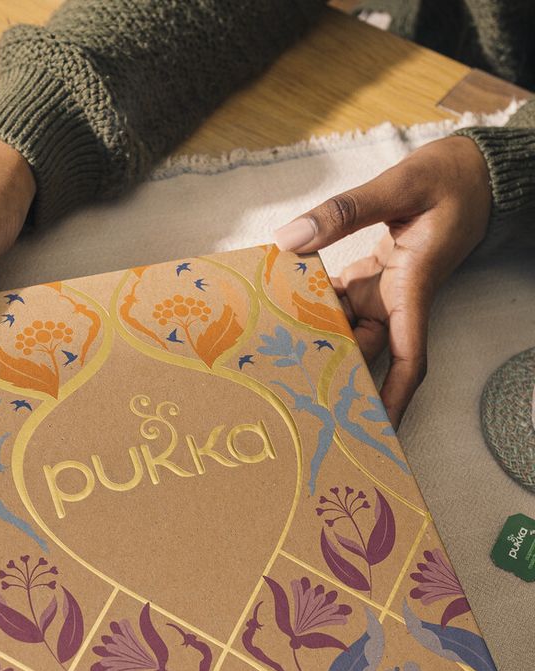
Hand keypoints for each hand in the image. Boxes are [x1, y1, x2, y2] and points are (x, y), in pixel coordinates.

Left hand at [274, 135, 491, 426]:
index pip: (408, 358)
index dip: (392, 399)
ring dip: (310, 333)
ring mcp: (383, 291)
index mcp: (414, 289)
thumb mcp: (402, 184)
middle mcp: (397, 300)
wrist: (471, 171)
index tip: (375, 431)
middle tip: (286, 389)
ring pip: (343, 326)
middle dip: (331, 371)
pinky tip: (276, 298)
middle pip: (363, 350)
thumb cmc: (449, 179)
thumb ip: (347, 210)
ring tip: (267, 349)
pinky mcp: (372, 278)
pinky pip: (337, 300)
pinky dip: (310, 300)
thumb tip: (291, 238)